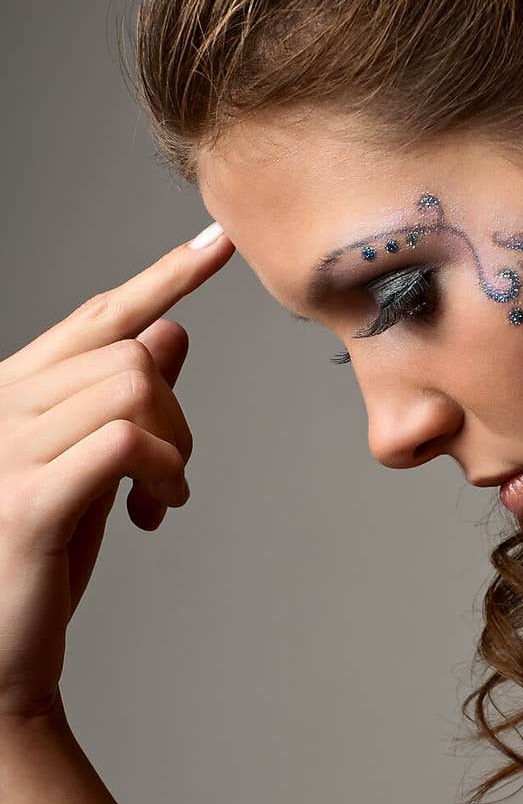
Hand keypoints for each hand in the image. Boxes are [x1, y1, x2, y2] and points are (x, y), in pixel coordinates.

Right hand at [0, 226, 234, 719]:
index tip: (219, 242)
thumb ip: (120, 401)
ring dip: (174, 449)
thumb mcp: (88, 469)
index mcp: (12, 393)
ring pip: (133, 388)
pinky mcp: (27, 501)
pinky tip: (154, 513)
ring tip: (158, 503)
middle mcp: (0, 407)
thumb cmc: (37, 561)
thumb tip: (170, 331)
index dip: (162, 277)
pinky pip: (124, 441)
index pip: (96, 317)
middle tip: (171, 480)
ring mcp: (7, 451)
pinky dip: (163, 472)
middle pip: (130, 354)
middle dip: (178, 416)